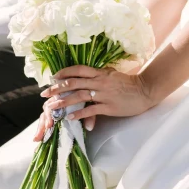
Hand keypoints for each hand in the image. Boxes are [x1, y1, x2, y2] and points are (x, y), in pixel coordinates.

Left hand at [33, 65, 152, 141]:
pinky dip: (79, 114)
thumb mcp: (112, 74)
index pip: (79, 70)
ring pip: (79, 96)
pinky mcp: (109, 107)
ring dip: (63, 101)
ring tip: (51, 107)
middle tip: (44, 94)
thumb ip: (99, 74)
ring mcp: (104, 95)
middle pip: (74, 83)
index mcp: (101, 73)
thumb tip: (86, 74)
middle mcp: (100, 82)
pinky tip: (69, 118)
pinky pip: (91, 111)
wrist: (144, 90)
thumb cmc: (128, 82)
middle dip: (57, 88)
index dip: (64, 73)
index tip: (53, 77)